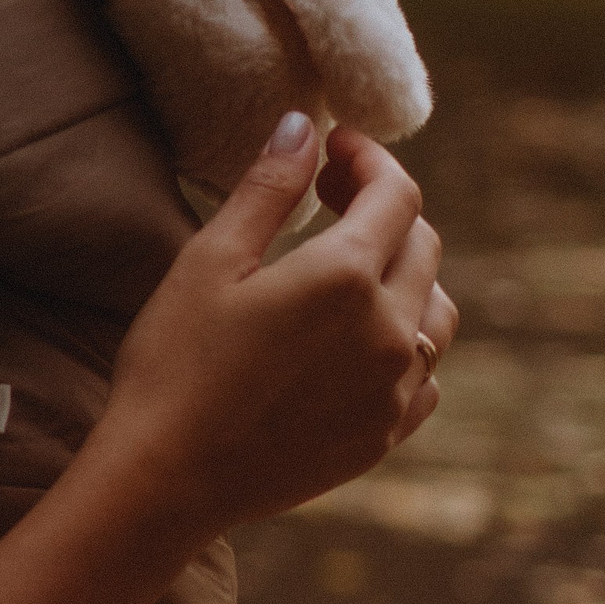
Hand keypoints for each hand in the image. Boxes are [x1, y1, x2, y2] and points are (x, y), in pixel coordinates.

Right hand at [91, 116, 457, 539]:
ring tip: (349, 266)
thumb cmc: (174, 362)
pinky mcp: (385, 435)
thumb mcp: (209, 261)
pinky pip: (426, 374)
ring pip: (437, 311)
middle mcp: (390, 332)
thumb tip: (303, 125)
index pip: (395, 194)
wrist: (167, 478)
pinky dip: (405, 341)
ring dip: (404, 273)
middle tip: (328, 193)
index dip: (369, 159)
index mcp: (346, 277)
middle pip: (422, 245)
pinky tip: (356, 339)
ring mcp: (395, 390)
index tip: (334, 147)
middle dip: (383, 207)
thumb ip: (267, 189)